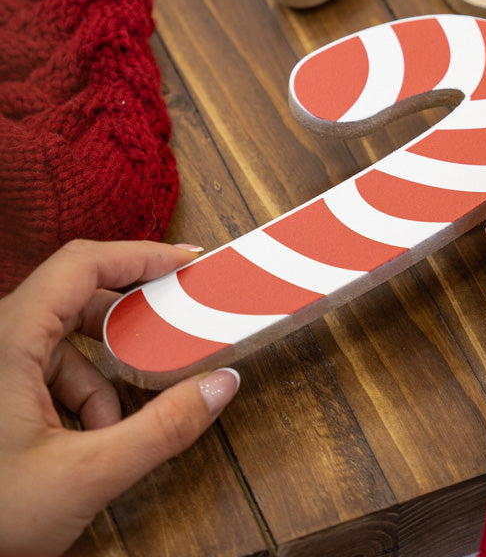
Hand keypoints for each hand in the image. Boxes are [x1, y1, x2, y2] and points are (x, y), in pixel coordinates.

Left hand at [0, 240, 240, 556]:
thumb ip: (162, 429)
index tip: (183, 262)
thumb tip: (219, 385)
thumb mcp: (84, 476)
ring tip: (115, 424)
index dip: (138, 255)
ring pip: (63, 342)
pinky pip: (45, 370)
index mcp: (8, 341)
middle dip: (129, 322)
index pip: (82, 264)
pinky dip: (78, 396)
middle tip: (172, 326)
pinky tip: (86, 438)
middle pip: (77, 298)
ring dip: (102, 376)